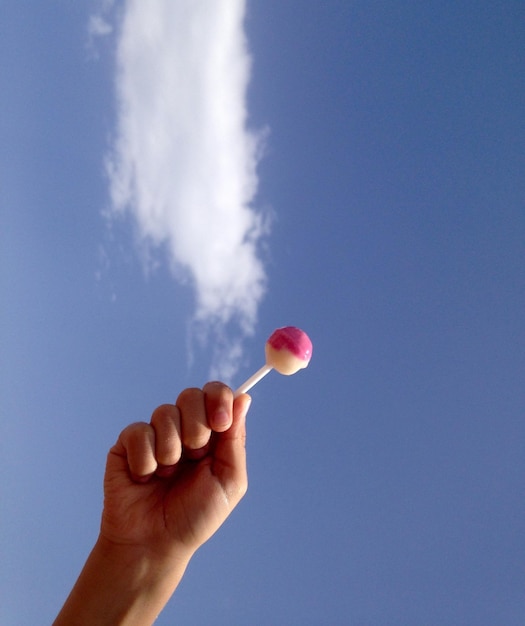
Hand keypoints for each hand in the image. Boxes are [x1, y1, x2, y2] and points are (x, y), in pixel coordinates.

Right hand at [101, 382, 249, 558]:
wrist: (155, 544)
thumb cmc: (195, 517)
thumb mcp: (229, 482)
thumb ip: (235, 439)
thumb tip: (243, 398)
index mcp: (211, 434)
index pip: (216, 393)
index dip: (218, 399)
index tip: (220, 423)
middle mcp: (184, 428)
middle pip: (191, 395)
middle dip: (196, 427)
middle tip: (194, 455)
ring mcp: (155, 434)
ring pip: (164, 412)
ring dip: (171, 450)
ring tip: (167, 475)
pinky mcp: (127, 444)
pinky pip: (138, 432)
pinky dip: (146, 461)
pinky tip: (145, 478)